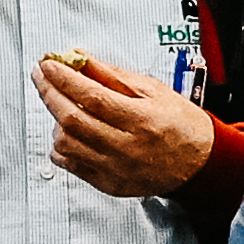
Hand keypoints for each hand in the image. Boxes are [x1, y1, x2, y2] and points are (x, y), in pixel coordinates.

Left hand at [39, 50, 216, 197]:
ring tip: (63, 106)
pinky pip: (71, 165)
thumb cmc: (181, 124)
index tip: (48, 65)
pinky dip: (61, 146)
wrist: (201, 163)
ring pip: (67, 144)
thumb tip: (80, 59)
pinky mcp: (109, 184)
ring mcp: (116, 169)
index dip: (64, 79)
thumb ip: (112, 75)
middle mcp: (127, 147)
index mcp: (142, 120)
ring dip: (55, 120)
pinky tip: (68, 133)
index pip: (91, 97)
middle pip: (72, 119)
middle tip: (42, 77)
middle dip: (50, 93)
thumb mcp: (153, 90)